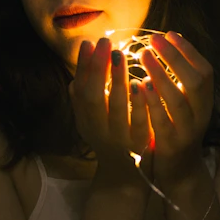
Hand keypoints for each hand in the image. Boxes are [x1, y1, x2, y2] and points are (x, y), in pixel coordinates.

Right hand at [68, 36, 153, 185]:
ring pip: (116, 108)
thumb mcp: (91, 121)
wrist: (123, 177)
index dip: (83, 67)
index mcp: (86, 121)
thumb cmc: (108, 139)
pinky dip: (139, 102)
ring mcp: (119, 138)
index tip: (88, 43)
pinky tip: (142, 83)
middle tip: (106, 43)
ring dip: (117, 80)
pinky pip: (139, 121)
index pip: (80, 90)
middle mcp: (99, 129)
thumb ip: (84, 100)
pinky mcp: (140, 144)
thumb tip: (77, 73)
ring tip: (121, 55)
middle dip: (98, 69)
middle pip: (94, 97)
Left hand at [138, 30, 214, 189]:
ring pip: (178, 101)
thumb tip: (164, 46)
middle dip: (175, 58)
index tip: (168, 34)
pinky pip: (162, 122)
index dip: (188, 51)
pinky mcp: (171, 146)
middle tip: (152, 40)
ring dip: (161, 76)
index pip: (205, 70)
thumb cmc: (176, 129)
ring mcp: (187, 132)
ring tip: (143, 56)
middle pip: (195, 82)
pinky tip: (139, 87)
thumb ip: (178, 81)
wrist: (180, 171)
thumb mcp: (183, 104)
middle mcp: (201, 115)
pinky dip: (152, 103)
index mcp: (205, 102)